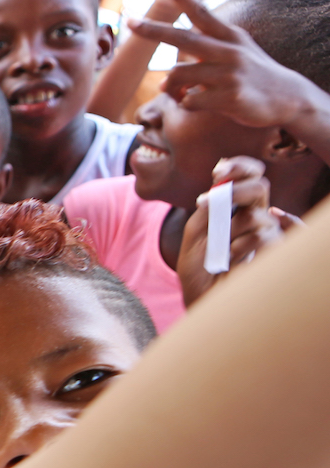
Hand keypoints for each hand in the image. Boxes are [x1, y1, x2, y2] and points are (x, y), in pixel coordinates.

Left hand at [129, 0, 317, 131]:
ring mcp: (229, 73)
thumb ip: (201, 61)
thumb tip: (166, 79)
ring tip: (184, 92)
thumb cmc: (252, 76)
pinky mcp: (229, 96)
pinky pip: (189, 100)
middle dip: (153, 30)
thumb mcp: (234, 55)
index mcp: (229, 35)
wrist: (287, 98)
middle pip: (182, 38)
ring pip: (179, 75)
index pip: (201, 12)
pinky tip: (202, 104)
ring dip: (173, 87)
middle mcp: (229, 50)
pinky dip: (188, 103)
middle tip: (130, 21)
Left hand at [175, 157, 289, 305]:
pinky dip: (237, 248)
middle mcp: (254, 216)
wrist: (203, 300)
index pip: (247, 177)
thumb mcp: (194, 235)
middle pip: (259, 186)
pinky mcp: (274, 249)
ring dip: (227, 230)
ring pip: (254, 214)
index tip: (219, 170)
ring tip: (218, 251)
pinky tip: (230, 262)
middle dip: (236, 189)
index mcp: (235, 208)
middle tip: (209, 201)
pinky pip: (260, 236)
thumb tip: (219, 184)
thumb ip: (206, 210)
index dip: (239, 166)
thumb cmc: (199, 270)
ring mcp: (266, 232)